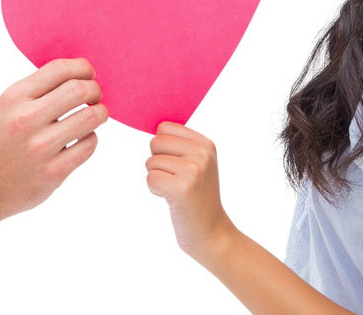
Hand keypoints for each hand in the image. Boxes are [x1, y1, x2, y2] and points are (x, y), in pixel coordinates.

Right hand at [0, 57, 108, 226]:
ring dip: (100, 114)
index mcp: (13, 98)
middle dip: (95, 90)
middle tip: (95, 97)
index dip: (83, 68)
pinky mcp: (53, 173)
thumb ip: (36, 90)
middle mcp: (25, 120)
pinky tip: (84, 140)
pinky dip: (93, 139)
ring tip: (95, 118)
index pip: (60, 69)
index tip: (88, 74)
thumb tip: (79, 75)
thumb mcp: (6, 107)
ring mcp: (40, 148)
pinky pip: (90, 146)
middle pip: (79, 90)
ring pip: (91, 118)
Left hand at [143, 121, 233, 262]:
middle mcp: (203, 153)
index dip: (161, 147)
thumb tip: (151, 128)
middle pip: (155, 142)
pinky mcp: (182, 188)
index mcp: (207, 143)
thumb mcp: (199, 165)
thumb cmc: (198, 199)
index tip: (176, 165)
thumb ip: (181, 144)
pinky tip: (169, 200)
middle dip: (156, 162)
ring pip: (150, 161)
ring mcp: (194, 170)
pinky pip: (149, 178)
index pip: (164, 127)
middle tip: (174, 180)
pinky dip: (153, 190)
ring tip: (174, 191)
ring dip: (155, 178)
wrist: (213, 236)